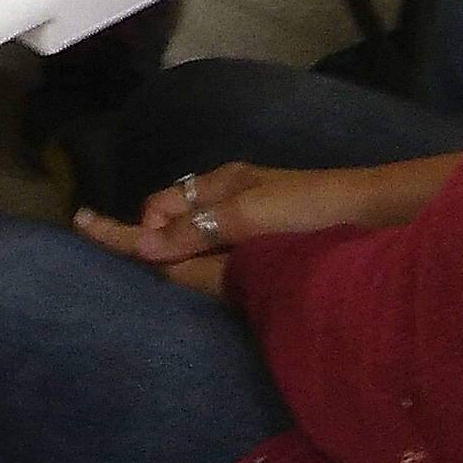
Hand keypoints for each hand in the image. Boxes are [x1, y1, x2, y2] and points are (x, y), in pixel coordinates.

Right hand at [74, 159, 423, 299]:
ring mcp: (247, 222)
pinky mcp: (265, 243)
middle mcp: (227, 202)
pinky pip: (217, 250)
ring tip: (153, 270)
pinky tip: (201, 275)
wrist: (379, 215)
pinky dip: (199, 260)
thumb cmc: (315, 207)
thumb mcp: (252, 215)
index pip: (157, 208)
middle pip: (169, 222)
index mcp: (219, 187)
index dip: (125, 224)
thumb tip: (143, 247)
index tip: (83, 225)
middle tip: (127, 257)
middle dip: (143, 237)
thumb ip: (198, 230)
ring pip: (192, 237)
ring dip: (171, 251)